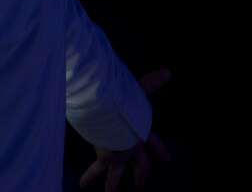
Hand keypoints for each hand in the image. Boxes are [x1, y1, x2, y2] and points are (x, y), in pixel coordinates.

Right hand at [79, 69, 172, 190]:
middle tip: (141, 187)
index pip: (153, 141)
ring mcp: (119, 155)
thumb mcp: (138, 92)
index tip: (166, 159)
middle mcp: (132, 147)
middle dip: (141, 176)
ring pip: (118, 174)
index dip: (160, 150)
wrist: (114, 121)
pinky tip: (82, 185)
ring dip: (114, 185)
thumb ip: (152, 82)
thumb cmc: (124, 105)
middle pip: (141, 166)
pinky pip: (96, 170)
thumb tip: (169, 72)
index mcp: (141, 132)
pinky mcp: (106, 158)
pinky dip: (88, 177)